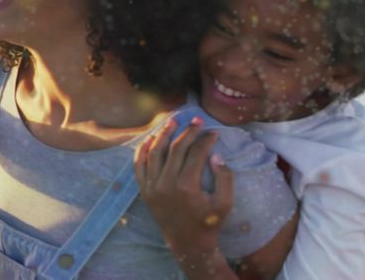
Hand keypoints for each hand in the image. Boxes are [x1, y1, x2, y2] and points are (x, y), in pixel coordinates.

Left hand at [134, 116, 233, 256]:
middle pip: (175, 149)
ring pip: (155, 153)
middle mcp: (166, 184)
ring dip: (163, 135)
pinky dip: (143, 151)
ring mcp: (152, 187)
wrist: (187, 243)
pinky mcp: (145, 191)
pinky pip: (139, 166)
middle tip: (196, 120)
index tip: (213, 132)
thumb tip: (216, 155)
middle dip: (187, 132)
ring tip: (172, 121)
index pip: (195, 153)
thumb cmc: (209, 223)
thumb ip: (225, 179)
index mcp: (187, 186)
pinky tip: (150, 139)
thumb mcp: (225, 204)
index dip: (205, 140)